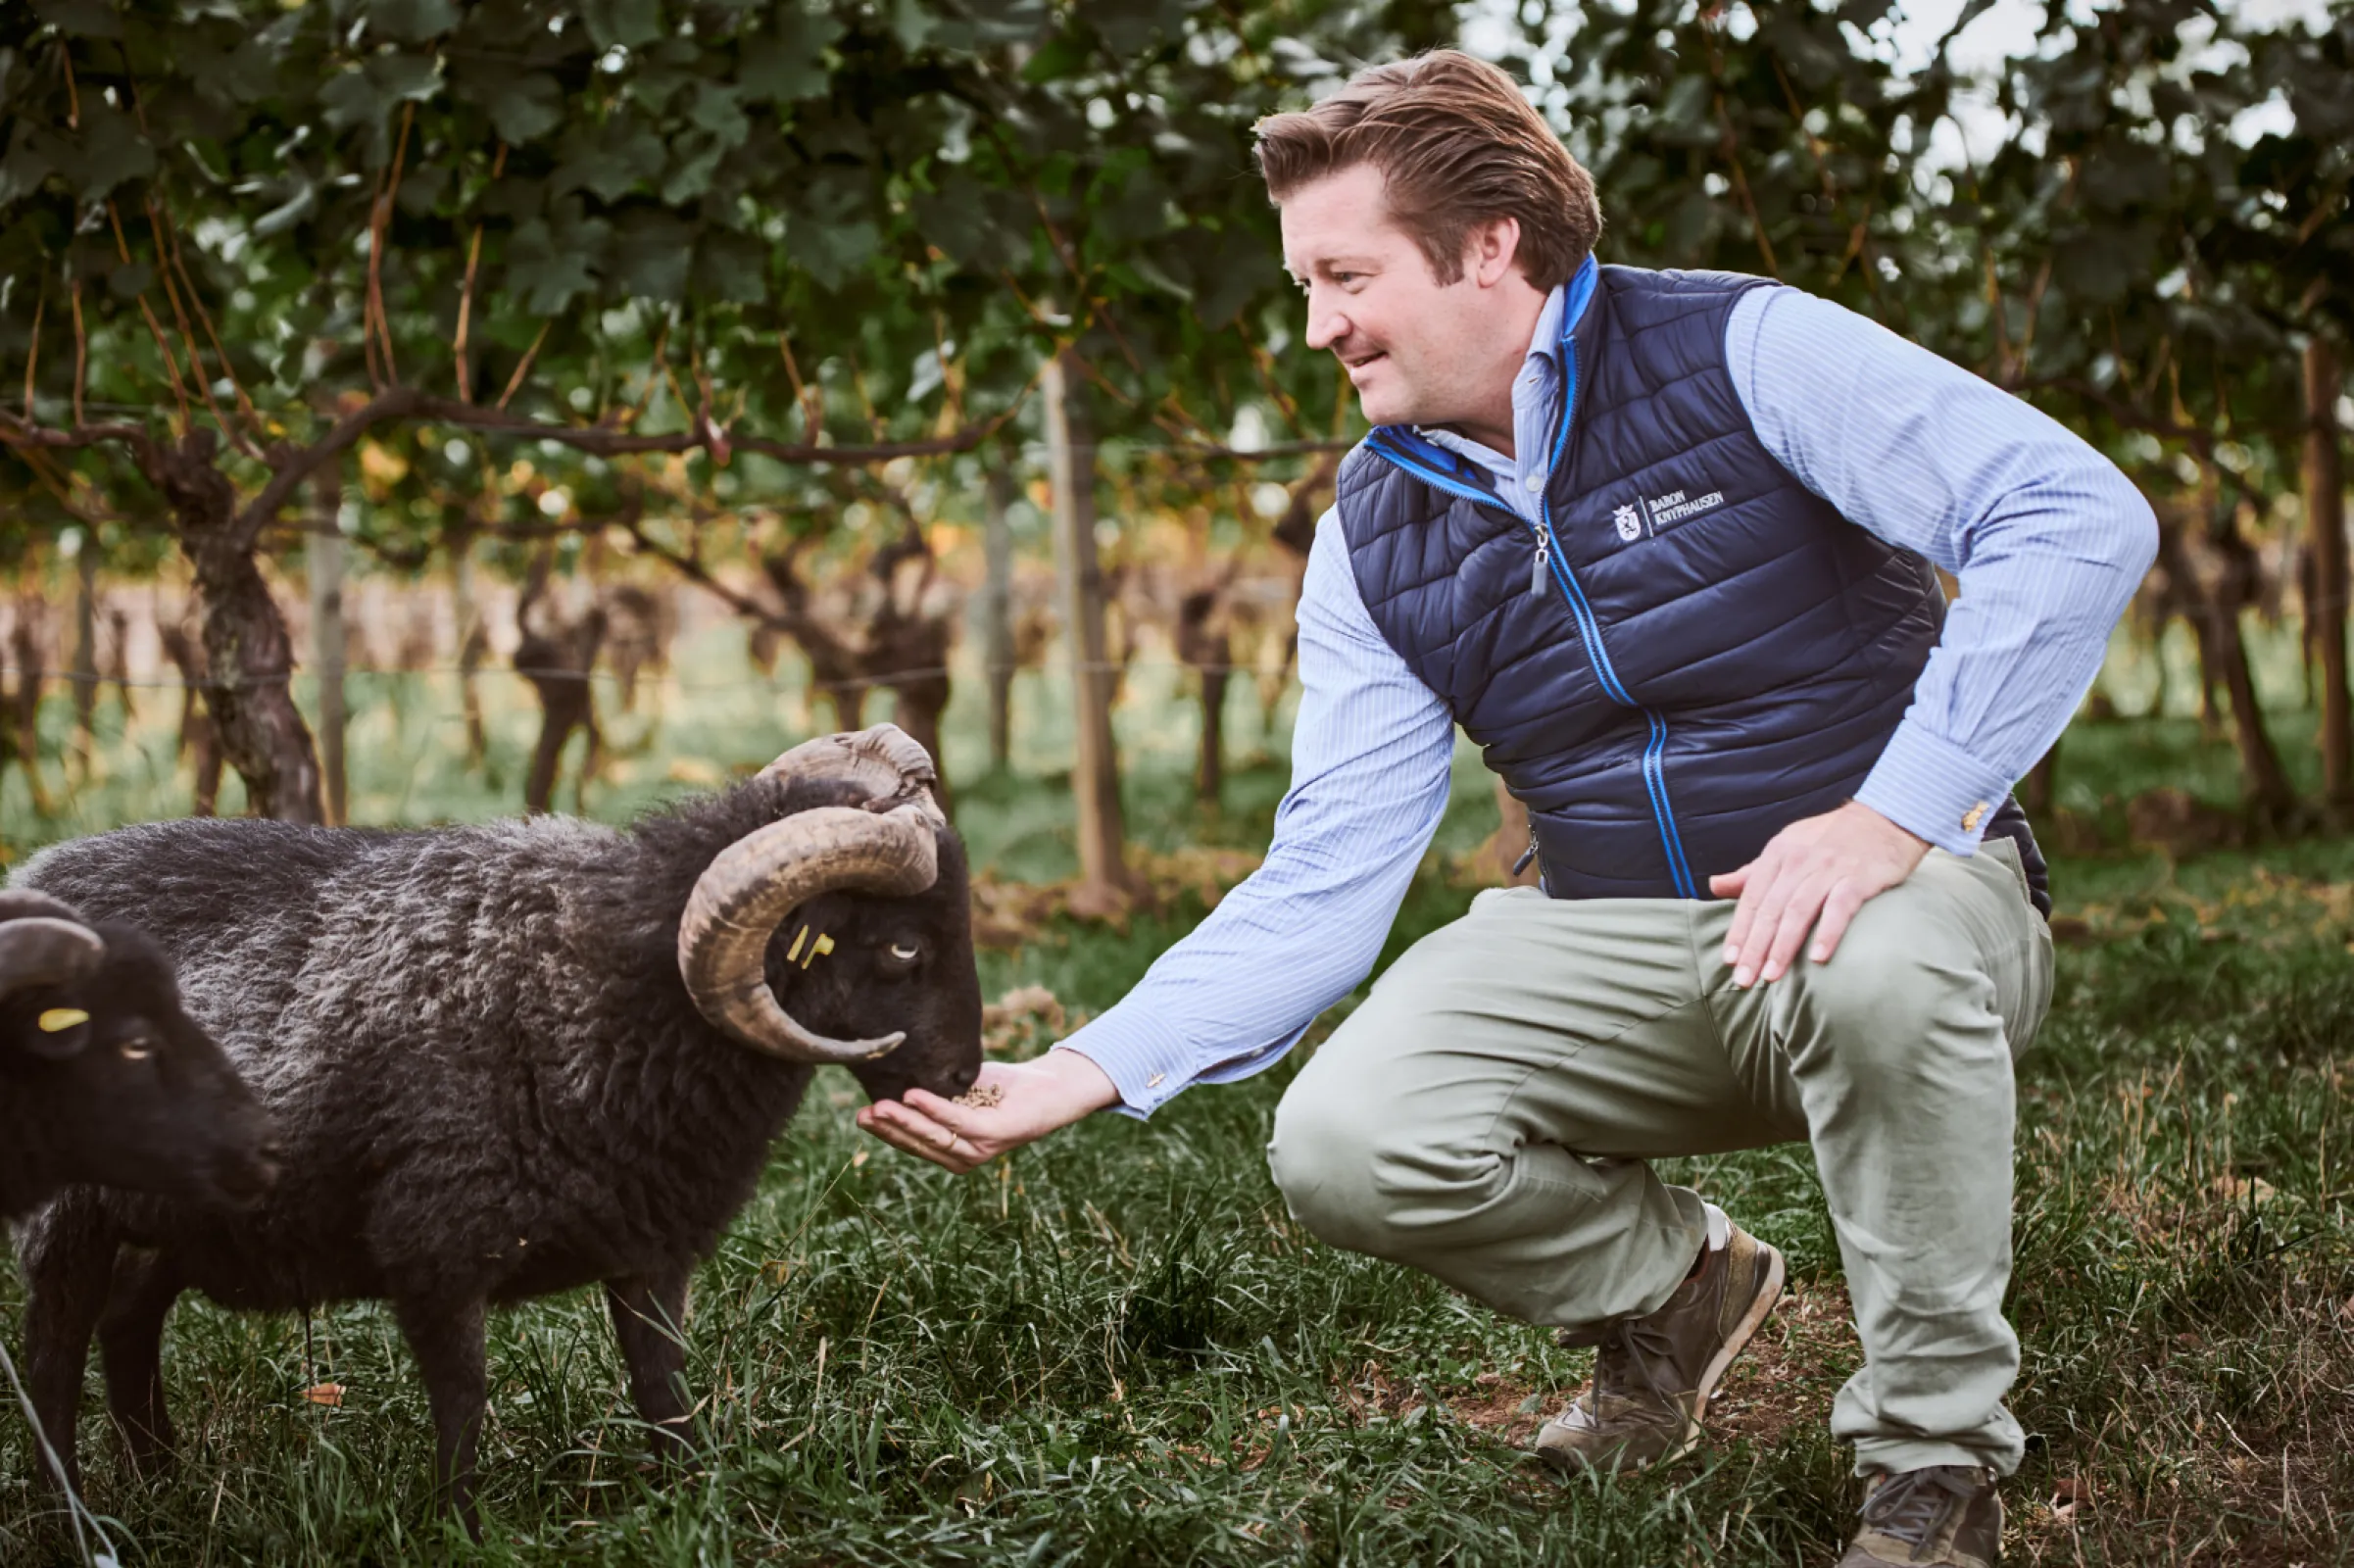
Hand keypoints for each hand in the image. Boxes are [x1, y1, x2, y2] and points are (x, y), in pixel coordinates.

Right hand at [855, 1048, 1119, 1173]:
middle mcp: (965, 1156)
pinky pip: (959, 1121)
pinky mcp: (997, 1133)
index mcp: (953, 1150)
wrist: (1049, 1087)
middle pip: (919, 1144)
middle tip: (862, 1114)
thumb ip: (931, 1093)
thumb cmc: (1001, 1089)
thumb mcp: (958, 1090)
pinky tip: (913, 1096)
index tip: (861, 1116)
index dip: (887, 1132)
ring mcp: (982, 1148)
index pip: (913, 1143)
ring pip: (936, 1136)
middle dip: (889, 1129)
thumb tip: (891, 1079)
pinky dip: (935, 1108)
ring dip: (906, 1121)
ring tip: (882, 1106)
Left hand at [1709, 801, 1928, 987]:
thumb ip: (1752, 872)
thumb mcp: (1786, 847)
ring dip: (1782, 945)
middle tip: (1745, 979)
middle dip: (1755, 947)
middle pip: (1770, 909)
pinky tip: (1818, 957)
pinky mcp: (1859, 877)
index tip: (1730, 961)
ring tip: (1771, 975)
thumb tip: (1714, 886)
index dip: (1739, 931)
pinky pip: (1840, 907)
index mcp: (1777, 854)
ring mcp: (1829, 868)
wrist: (1884, 819)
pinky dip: (1828, 932)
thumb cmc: (1829, 839)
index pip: (1751, 898)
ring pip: (1798, 911)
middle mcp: (1798, 860)